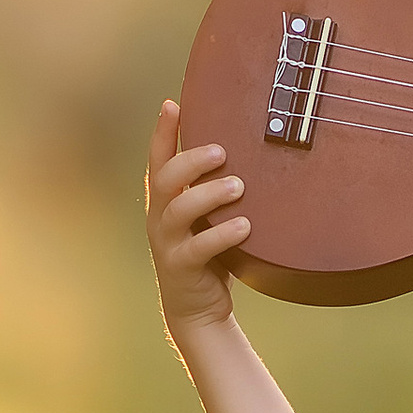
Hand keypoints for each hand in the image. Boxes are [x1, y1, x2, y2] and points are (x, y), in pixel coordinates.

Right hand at [146, 98, 250, 344]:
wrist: (199, 309)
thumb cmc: (211, 255)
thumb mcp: (210, 218)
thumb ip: (217, 190)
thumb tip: (254, 152)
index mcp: (166, 200)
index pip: (159, 159)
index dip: (163, 132)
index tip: (172, 104)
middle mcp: (160, 217)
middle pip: (165, 178)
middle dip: (192, 161)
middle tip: (223, 152)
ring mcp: (168, 243)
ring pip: (179, 210)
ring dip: (209, 194)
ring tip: (239, 187)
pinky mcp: (182, 267)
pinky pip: (198, 248)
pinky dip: (222, 235)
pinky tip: (245, 227)